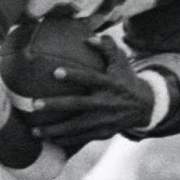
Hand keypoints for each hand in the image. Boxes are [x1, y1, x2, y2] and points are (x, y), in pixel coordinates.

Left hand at [27, 39, 154, 151]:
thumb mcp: (121, 61)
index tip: (55, 71)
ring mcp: (104, 120)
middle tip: (35, 105)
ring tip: (35, 131)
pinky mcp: (103, 132)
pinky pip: (82, 138)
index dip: (74, 75)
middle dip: (56, 105)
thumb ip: (107, 47)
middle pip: (78, 104)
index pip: (90, 78)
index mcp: (110, 84)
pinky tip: (50, 140)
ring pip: (76, 126)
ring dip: (55, 130)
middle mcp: (106, 102)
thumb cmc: (125, 79)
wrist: (144, 107)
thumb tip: (89, 38)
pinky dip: (66, 140)